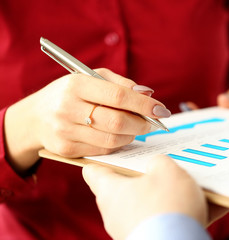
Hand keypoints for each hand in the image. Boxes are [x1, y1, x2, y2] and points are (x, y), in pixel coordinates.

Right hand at [4, 69, 170, 172]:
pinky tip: (120, 135)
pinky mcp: (67, 150)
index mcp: (76, 85)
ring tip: (136, 127)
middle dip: (142, 123)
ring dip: (132, 135)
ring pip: (112, 139)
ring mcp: (65, 132)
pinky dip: (118, 143)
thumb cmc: (71, 93)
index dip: (144, 104)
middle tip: (152, 122)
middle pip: (117, 121)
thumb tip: (148, 94)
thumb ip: (121, 84)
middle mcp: (68, 109)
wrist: (36, 117)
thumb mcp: (91, 78)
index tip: (161, 109)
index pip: (118, 96)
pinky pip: (103, 150)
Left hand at [82, 155, 207, 239]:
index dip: (100, 160)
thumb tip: (156, 166)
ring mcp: (131, 230)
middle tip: (164, 168)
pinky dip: (184, 215)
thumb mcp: (167, 171)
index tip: (108, 154)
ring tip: (197, 188)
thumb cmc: (167, 207)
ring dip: (171, 198)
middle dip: (146, 179)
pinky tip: (211, 206)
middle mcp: (116, 213)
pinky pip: (167, 223)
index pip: (94, 172)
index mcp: (111, 191)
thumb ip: (158, 162)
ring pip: (151, 207)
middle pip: (126, 189)